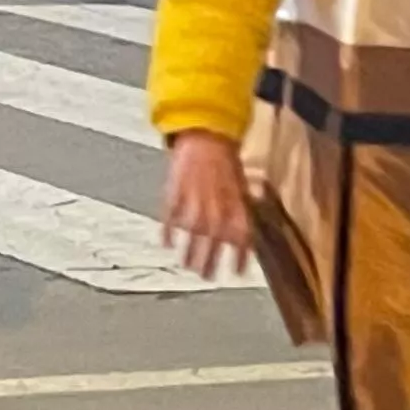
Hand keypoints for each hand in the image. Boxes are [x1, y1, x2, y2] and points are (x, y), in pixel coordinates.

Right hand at [161, 129, 254, 280]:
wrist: (206, 132)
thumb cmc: (226, 158)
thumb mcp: (241, 182)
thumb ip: (241, 207)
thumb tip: (243, 233)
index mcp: (236, 200)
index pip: (241, 234)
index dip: (240, 255)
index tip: (238, 273)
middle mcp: (216, 202)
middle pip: (215, 238)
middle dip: (211, 260)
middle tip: (208, 277)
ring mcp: (195, 197)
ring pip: (193, 231)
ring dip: (190, 251)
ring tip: (187, 266)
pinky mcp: (176, 190)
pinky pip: (172, 214)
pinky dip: (169, 230)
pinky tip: (166, 244)